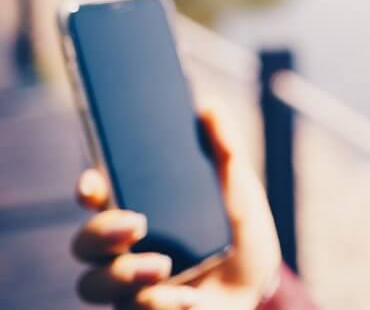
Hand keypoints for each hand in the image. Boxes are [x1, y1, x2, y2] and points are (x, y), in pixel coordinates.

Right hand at [71, 103, 281, 309]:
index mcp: (140, 208)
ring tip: (164, 267)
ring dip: (124, 275)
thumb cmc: (239, 231)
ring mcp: (130, 284)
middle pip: (85, 241)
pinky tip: (188, 299)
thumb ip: (224, 150)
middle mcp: (125, 247)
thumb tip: (208, 104)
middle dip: (102, 232)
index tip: (93, 183)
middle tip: (137, 224)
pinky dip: (160, 305)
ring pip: (93, 284)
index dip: (88, 188)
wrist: (258, 283)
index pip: (98, 197)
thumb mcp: (238, 189)